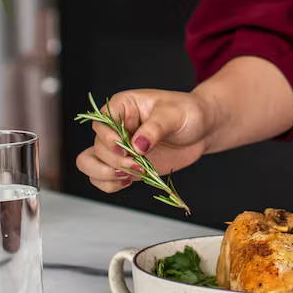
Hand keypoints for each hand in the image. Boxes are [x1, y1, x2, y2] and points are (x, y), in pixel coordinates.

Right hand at [76, 89, 214, 193]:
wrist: (202, 130)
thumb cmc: (188, 112)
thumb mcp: (173, 114)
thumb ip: (154, 128)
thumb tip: (137, 146)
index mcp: (122, 107)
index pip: (100, 124)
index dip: (109, 140)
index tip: (127, 149)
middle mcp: (116, 128)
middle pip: (96, 147)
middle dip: (115, 161)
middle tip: (139, 165)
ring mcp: (120, 148)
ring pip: (90, 163)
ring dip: (105, 174)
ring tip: (129, 176)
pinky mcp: (128, 165)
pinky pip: (104, 178)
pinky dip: (110, 184)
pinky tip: (129, 181)